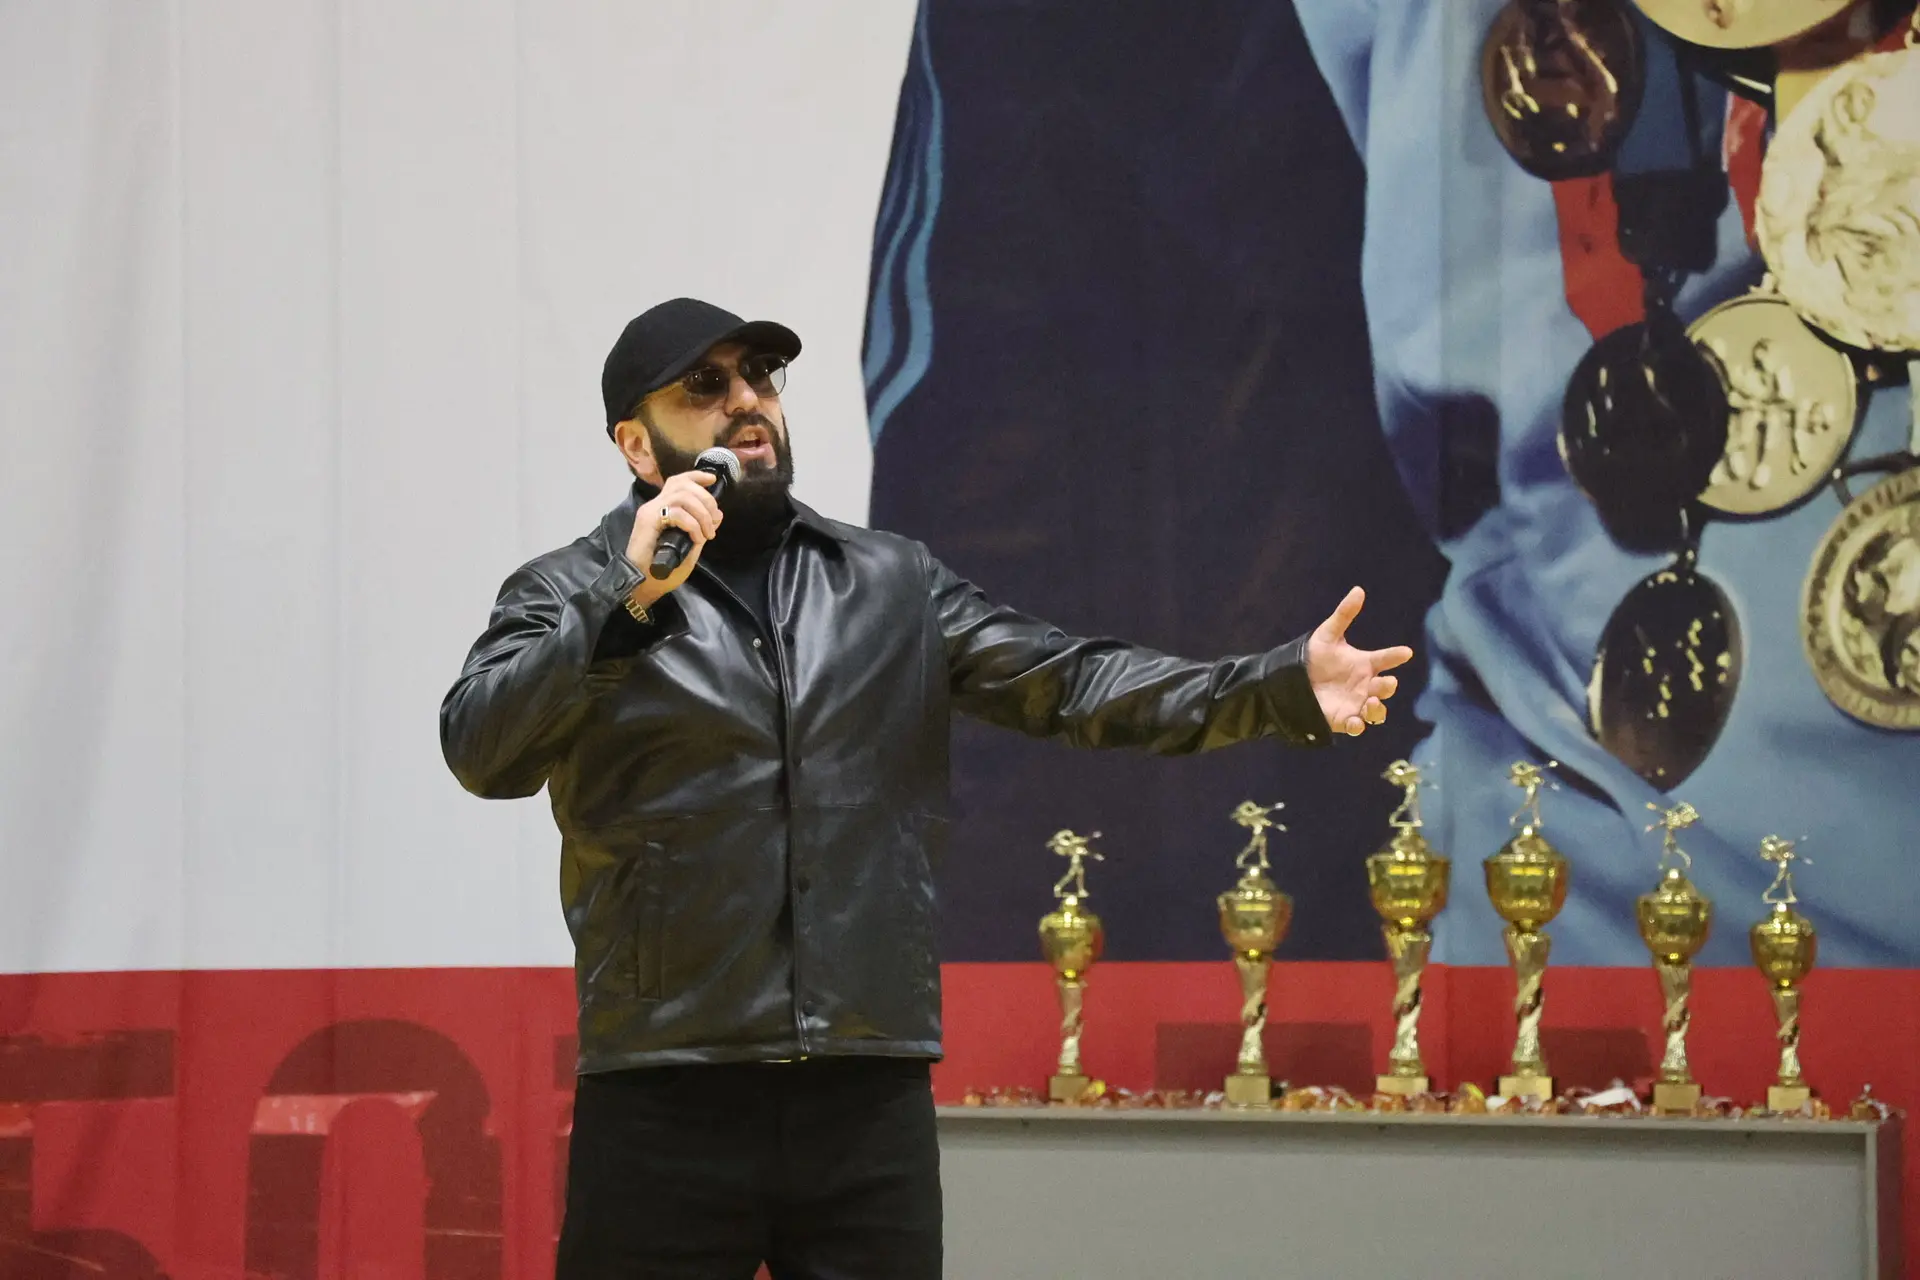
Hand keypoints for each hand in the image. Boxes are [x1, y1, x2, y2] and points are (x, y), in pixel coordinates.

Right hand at [624, 471, 721, 606]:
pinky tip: (697, 538)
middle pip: (683, 485)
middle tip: (714, 521)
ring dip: (702, 514)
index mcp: (663, 508)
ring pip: (682, 496)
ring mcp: (650, 511)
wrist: (642, 584)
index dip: (696, 477)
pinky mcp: (648, 520)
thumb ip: (701, 529)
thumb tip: (717, 515)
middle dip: (706, 500)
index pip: (678, 481)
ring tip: (707, 533)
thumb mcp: (689, 546)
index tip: (712, 479)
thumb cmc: (662, 570)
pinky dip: (693, 524)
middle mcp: (655, 505)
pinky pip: (677, 513)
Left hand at [1306, 586, 1413, 737]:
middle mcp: (1366, 685)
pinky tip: (1355, 722)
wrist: (1292, 680)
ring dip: (1378, 709)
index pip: (1386, 659)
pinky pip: (1356, 726)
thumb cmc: (1315, 656)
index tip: (1405, 652)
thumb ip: (1344, 614)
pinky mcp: (1344, 719)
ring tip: (1372, 703)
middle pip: (1385, 688)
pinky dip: (1358, 725)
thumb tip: (1358, 590)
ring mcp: (1357, 703)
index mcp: (1365, 664)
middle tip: (1387, 683)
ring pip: (1376, 711)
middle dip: (1388, 686)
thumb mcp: (1328, 635)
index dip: (1396, 655)